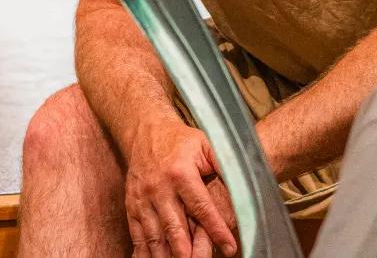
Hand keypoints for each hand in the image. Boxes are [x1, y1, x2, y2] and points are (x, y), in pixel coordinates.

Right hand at [125, 117, 237, 257]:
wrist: (145, 131)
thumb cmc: (180, 140)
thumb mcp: (206, 144)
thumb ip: (224, 163)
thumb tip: (244, 181)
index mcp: (180, 173)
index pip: (201, 208)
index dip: (216, 230)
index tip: (229, 248)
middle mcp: (159, 188)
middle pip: (175, 228)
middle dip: (186, 252)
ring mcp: (143, 199)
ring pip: (154, 236)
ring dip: (166, 256)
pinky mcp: (132, 206)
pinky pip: (137, 235)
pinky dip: (144, 253)